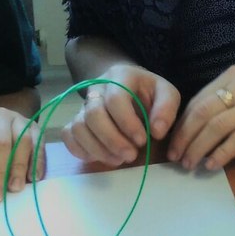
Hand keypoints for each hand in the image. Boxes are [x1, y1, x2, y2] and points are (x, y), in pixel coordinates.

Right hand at [61, 65, 180, 167]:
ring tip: (118, 159)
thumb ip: (166, 109)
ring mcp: (83, 105)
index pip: (115, 99)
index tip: (142, 140)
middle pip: (93, 114)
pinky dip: (81, 150)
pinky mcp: (76, 121)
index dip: (127, 123)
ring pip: (78, 127)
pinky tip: (101, 156)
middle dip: (112, 139)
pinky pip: (68, 135)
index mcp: (120, 76)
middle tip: (131, 155)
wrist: (131, 89)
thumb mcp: (166, 93)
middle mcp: (96, 88)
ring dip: (98, 148)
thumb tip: (156, 132)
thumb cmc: (149, 94)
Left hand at [168, 66, 234, 170]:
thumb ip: (228, 97)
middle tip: (175, 157)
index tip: (173, 142)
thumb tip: (198, 123)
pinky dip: (221, 154)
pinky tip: (213, 165)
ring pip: (215, 128)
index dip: (181, 124)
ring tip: (190, 164)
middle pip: (201, 114)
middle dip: (184, 138)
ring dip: (198, 149)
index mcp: (233, 76)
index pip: (198, 101)